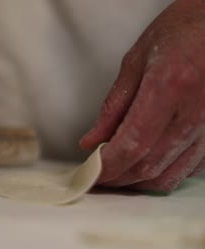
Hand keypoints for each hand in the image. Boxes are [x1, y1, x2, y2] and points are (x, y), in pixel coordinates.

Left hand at [80, 0, 204, 190]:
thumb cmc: (180, 32)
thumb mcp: (137, 60)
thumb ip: (113, 106)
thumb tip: (92, 141)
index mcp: (169, 86)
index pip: (133, 144)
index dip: (107, 167)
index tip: (88, 174)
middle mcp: (194, 111)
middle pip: (149, 165)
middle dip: (117, 178)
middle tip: (95, 177)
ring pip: (169, 174)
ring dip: (137, 182)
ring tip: (115, 175)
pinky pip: (188, 168)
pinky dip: (161, 175)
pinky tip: (144, 166)